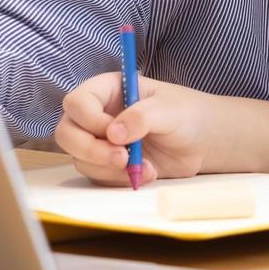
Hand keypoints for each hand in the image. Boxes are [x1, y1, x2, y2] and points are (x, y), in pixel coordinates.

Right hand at [54, 73, 227, 186]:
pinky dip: (118, 180)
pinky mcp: (108, 164)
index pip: (77, 102)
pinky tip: (146, 173)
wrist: (201, 142)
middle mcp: (97, 114)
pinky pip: (97, 176)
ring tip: (143, 167)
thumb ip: (142, 116)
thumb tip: (113, 134)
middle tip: (122, 159)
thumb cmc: (186, 114)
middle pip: (67, 133)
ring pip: (80, 158)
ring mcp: (100, 140)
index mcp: (108, 89)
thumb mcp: (169, 110)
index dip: (90, 120)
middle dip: (91, 150)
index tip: (115, 133)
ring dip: (108, 169)